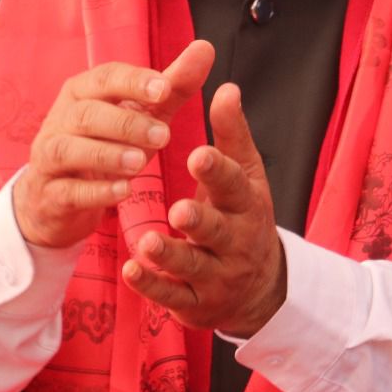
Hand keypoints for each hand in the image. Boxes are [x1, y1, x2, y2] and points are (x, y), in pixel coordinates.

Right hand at [11, 40, 213, 248]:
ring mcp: (48, 158)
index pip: (105, 77)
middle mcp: (60, 119)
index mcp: (83, 91)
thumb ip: (174, 85)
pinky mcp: (50, 194)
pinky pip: (67, 191)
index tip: (164, 89)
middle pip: (86, 114)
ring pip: (68, 150)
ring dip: (106, 155)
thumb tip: (205, 47)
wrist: (63, 194)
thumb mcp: (145, 113)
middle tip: (164, 136)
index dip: (133, 82)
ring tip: (141, 163)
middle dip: (126, 123)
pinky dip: (96, 191)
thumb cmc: (110, 141)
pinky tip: (125, 191)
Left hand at [121, 82, 286, 337]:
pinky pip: (173, 296)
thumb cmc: (244, 215)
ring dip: (171, 255)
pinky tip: (131, 271)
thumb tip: (228, 87)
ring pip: (193, 266)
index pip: (235, 185)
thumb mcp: (246, 174)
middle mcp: (236, 241)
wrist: (260, 287)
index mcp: (247, 204)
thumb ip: (232, 134)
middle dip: (199, 221)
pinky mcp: (195, 303)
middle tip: (178, 210)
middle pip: (218, 230)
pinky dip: (152, 286)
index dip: (217, 172)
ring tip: (147, 243)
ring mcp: (217, 275)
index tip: (197, 154)